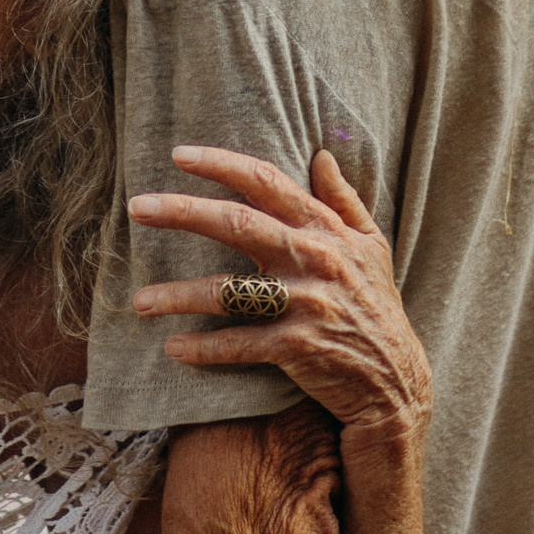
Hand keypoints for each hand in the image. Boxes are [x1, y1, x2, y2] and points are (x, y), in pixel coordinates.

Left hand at [129, 147, 431, 441]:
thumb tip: (322, 154)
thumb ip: (344, 199)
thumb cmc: (376, 304)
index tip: (180, 154)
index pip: (267, 183)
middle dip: (183, 211)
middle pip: (237, 224)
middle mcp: (315, 259)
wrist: (396, 379)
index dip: (222, 164)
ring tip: (139, 301)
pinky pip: (241, 344)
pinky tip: (174, 348)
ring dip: (178, 295)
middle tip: (137, 207)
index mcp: (325, 229)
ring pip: (229, 291)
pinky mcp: (299, 347)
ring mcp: (306, 303)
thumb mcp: (372, 245)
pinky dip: (205, 348)